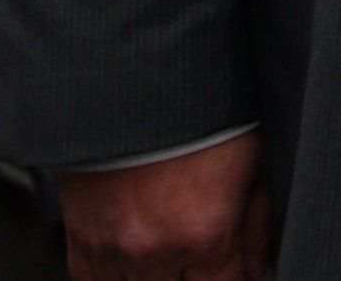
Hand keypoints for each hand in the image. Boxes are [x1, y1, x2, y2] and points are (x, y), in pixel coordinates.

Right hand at [58, 130, 270, 279]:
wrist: (135, 80)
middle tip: (203, 260)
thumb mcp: (252, 164)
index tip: (234, 273)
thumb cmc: (201, 112)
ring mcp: (112, 250)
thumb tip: (260, 273)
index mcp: (205, 234)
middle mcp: (154, 252)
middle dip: (194, 280)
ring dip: (157, 280)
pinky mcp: (80, 240)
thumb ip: (256, 230)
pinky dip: (116, 280)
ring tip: (173, 255)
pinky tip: (137, 263)